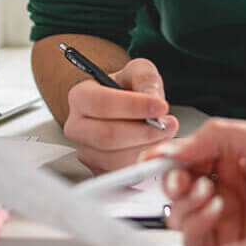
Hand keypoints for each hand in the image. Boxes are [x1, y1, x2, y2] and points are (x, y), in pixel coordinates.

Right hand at [63, 58, 177, 172]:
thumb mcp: (138, 71)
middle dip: (143, 132)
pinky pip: (120, 174)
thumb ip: (145, 78)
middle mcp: (77, 127)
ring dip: (145, 149)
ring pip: (114, 159)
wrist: (123, 108)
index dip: (133, 107)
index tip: (160, 106)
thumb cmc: (126, 90)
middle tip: (168, 125)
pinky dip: (141, 163)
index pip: (101, 104)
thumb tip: (151, 97)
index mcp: (80, 97)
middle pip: (106, 136)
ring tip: (164, 135)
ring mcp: (86, 151)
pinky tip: (154, 148)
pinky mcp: (98, 171)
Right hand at [159, 118, 245, 245]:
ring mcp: (222, 219)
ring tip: (210, 194)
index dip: (163, 160)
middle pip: (174, 189)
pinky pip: (195, 241)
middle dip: (171, 183)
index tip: (152, 161)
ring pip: (179, 216)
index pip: (181, 159)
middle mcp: (220, 189)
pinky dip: (197, 224)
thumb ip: (215, 136)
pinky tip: (216, 211)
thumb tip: (177, 147)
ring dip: (186, 204)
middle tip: (182, 179)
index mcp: (225, 160)